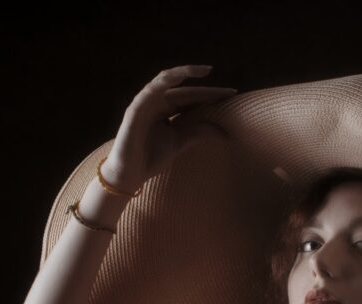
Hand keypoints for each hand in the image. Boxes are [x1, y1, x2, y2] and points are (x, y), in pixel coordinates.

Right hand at [101, 64, 237, 192]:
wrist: (129, 174)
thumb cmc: (151, 157)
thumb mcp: (181, 142)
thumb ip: (200, 133)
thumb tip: (226, 133)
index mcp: (167, 109)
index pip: (192, 98)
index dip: (211, 96)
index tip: (232, 95)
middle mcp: (157, 102)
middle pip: (184, 90)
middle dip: (206, 89)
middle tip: (229, 91)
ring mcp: (145, 103)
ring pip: (165, 82)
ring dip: (184, 74)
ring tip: (203, 71)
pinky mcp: (135, 110)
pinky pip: (148, 92)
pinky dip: (162, 84)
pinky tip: (177, 79)